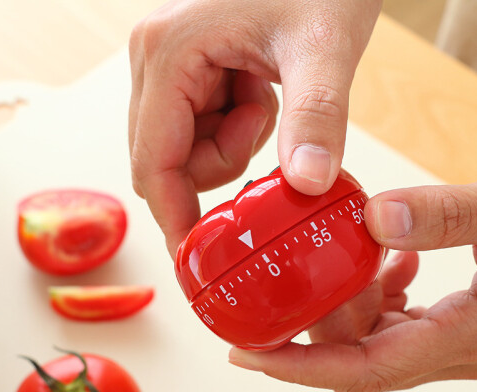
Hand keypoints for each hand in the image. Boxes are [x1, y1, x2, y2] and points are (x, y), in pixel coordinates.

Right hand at [129, 0, 381, 255]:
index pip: (154, 164)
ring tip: (267, 99)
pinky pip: (201, 133)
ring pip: (185, 153)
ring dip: (232, 147)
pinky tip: (260, 93)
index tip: (198, 259)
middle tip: (265, 128)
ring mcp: (169, 69)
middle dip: (219, 168)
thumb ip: (316, 116)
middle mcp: (154, 62)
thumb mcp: (323, 46)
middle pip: (165, 163)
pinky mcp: (189, 75)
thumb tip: (308, 184)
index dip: (175, 219)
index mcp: (167, 55)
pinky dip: (236, 131)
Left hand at [229, 184, 476, 391]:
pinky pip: (400, 320)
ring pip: (374, 337)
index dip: (295, 368)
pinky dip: (381, 293)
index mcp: (456, 341)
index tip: (245, 355)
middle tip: (285, 284)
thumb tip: (374, 216)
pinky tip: (390, 258)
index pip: (356, 370)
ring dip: (347, 302)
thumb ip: (446, 218)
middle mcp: (448, 353)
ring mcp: (450, 342)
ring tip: (343, 261)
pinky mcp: (454, 326)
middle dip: (314, 323)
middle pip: (354, 354)